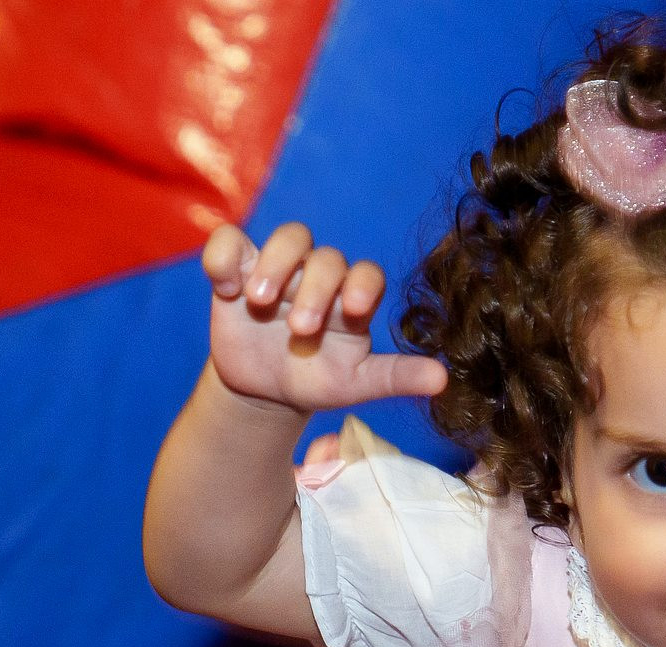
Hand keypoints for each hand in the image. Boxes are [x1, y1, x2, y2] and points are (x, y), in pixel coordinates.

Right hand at [202, 221, 447, 413]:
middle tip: (301, 330)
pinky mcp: (237, 269)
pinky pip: (229, 242)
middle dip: (315, 290)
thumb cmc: (317, 380)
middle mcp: (320, 277)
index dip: (364, 284)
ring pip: (288, 238)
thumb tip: (443, 381)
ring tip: (260, 302)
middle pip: (325, 258)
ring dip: (276, 264)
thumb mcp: (356, 384)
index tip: (355, 310)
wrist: (266, 389)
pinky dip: (223, 257)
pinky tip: (225, 288)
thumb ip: (397, 378)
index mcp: (353, 300)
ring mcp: (280, 269)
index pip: (368, 274)